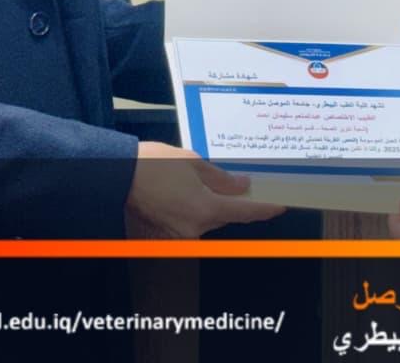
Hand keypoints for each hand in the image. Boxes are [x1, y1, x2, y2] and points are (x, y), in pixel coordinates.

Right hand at [125, 141, 284, 237]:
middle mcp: (195, 227)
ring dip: (209, 206)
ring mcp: (180, 235)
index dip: (264, 210)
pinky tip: (185, 196)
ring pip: (207, 221)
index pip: (244, 212)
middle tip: (238, 187)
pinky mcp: (167, 235)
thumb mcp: (193, 163)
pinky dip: (193, 212)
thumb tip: (241, 186)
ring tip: (199, 186)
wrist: (120, 175)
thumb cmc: (154, 164)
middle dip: (231, 203)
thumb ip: (221, 179)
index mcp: (205, 209)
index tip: (278, 207)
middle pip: (224, 217)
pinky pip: (190, 225)